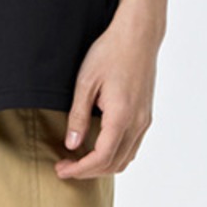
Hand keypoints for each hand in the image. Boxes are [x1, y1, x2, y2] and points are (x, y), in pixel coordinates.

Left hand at [54, 13, 157, 179]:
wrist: (138, 35)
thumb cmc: (110, 52)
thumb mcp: (85, 82)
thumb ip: (78, 116)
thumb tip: (72, 144)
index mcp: (121, 116)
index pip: (101, 158)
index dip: (79, 169)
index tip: (61, 169)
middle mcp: (137, 123)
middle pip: (114, 164)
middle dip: (88, 172)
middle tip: (64, 167)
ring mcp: (145, 120)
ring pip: (126, 158)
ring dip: (102, 166)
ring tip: (78, 161)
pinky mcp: (146, 115)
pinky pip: (132, 146)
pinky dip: (115, 155)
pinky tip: (98, 147)